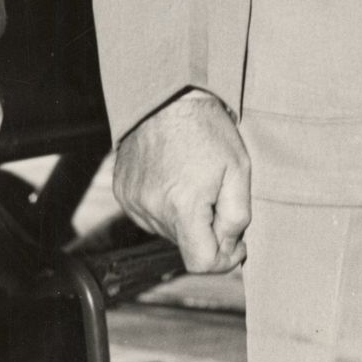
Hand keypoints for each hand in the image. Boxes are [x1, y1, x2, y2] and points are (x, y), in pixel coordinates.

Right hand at [112, 89, 251, 272]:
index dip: (224, 259)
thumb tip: (229, 247)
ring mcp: (133, 202)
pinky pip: (149, 216)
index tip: (236, 241)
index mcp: (183, 207)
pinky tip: (174, 179)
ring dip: (186, 219)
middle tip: (217, 196)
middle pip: (186, 246)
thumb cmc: (207, 130)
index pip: (201, 263)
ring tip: (194, 182)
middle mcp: (152, 209)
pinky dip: (166, 207)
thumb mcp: (239, 171)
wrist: (166, 97)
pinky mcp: (123, 193)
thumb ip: (237, 217)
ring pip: (168, 232)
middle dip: (207, 231)